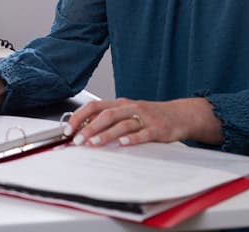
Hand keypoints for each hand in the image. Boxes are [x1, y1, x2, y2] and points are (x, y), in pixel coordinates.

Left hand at [63, 97, 222, 146]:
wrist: (181, 114)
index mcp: (121, 104)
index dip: (80, 116)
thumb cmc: (151, 116)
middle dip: (89, 127)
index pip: (95, 106)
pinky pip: (144, 133)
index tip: (68, 129)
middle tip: (77, 140)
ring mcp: (145, 118)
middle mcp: (131, 108)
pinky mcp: (158, 129)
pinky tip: (123, 144)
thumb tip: (84, 130)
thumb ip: (110, 120)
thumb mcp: (129, 113)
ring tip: (93, 144)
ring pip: (122, 124)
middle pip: (107, 114)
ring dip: (106, 134)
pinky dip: (132, 138)